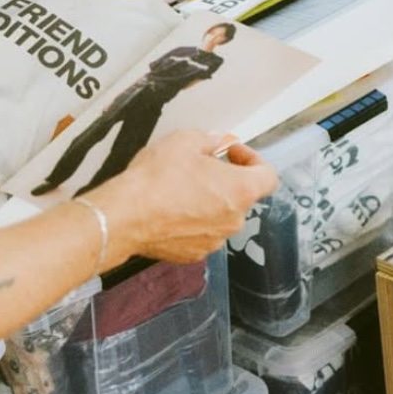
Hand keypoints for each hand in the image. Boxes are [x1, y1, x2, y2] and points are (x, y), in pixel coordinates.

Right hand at [92, 128, 278, 265]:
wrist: (125, 216)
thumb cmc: (156, 178)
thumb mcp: (184, 140)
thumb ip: (210, 140)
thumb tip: (217, 143)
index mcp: (241, 190)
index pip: (268, 176)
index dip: (253, 160)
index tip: (231, 152)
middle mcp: (233, 220)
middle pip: (241, 196)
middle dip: (225, 180)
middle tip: (199, 166)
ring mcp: (214, 240)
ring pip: (219, 216)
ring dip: (208, 202)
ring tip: (179, 188)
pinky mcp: (192, 254)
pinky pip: (200, 233)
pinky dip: (191, 221)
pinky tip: (168, 210)